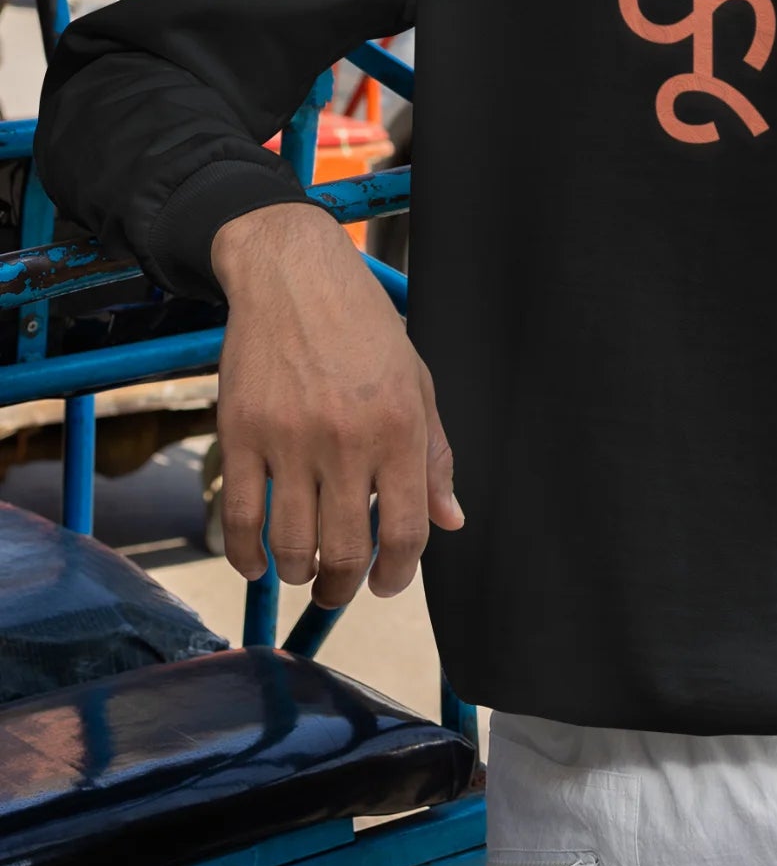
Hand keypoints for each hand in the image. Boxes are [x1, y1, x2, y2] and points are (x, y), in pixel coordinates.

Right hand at [212, 201, 463, 608]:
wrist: (294, 275)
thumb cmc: (364, 328)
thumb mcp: (417, 383)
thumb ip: (434, 456)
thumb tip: (449, 521)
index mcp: (398, 428)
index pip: (404, 531)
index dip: (397, 574)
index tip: (387, 584)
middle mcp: (346, 438)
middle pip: (344, 550)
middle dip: (343, 587)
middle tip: (339, 590)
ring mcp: (289, 438)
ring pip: (291, 543)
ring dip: (299, 574)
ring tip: (306, 572)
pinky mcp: (240, 432)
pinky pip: (238, 516)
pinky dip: (246, 554)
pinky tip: (258, 562)